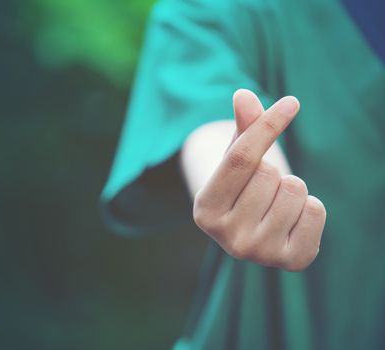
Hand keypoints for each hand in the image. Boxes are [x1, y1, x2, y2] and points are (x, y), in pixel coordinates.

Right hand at [193, 89, 325, 270]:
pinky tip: (293, 219)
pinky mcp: (290, 261)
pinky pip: (315, 210)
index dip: (266, 126)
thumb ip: (242, 127)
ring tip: (276, 203)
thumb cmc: (244, 187)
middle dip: (273, 171)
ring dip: (291, 188)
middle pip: (269, 174)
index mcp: (205, 210)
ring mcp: (259, 253)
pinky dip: (310, 207)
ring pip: (294, 190)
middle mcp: (227, 237)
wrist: (257, 230)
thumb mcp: (236, 157)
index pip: (239, 159)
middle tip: (262, 189)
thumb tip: (243, 95)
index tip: (291, 103)